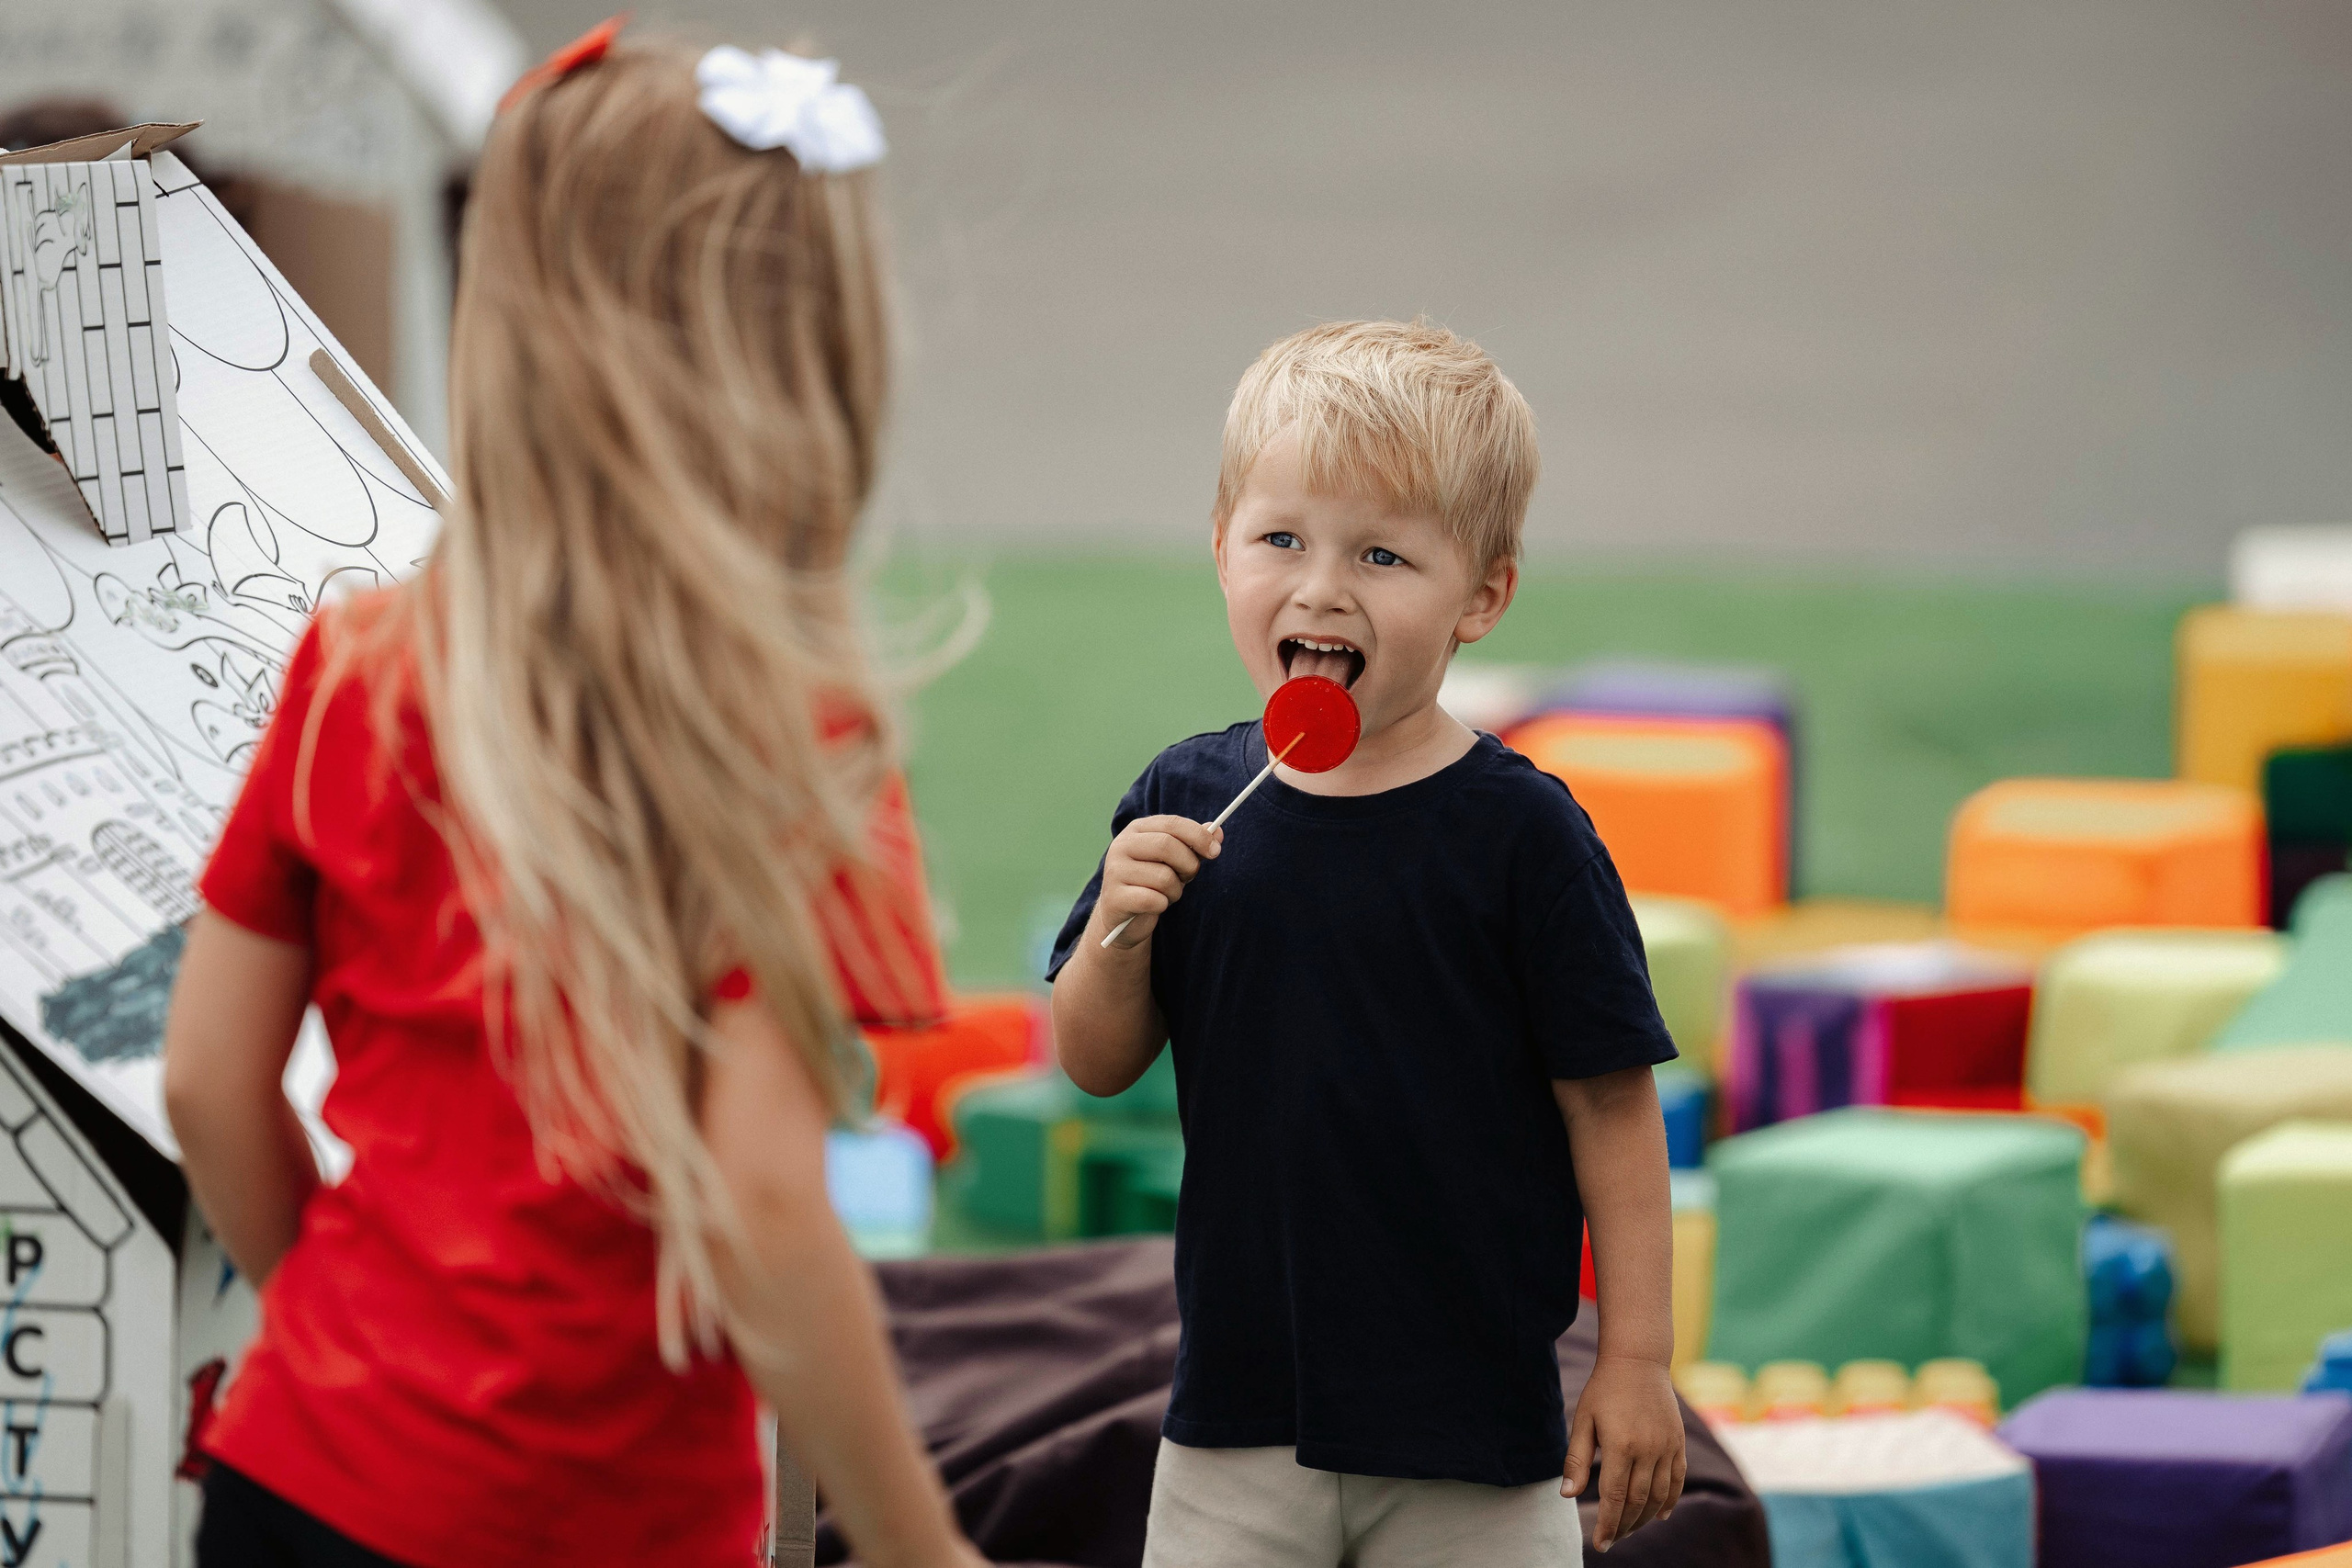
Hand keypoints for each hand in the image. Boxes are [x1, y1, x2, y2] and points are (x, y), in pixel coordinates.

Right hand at [1094, 815, 1220, 948]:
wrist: (1123, 915)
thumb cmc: (1152, 882)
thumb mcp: (1174, 860)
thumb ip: (1193, 844)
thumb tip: (1218, 832)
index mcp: (1137, 829)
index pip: (1172, 823)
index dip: (1198, 836)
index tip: (1216, 851)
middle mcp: (1121, 845)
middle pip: (1167, 846)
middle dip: (1188, 865)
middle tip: (1188, 877)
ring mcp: (1115, 871)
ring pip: (1164, 877)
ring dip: (1175, 890)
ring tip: (1166, 893)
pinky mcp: (1115, 897)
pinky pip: (1154, 900)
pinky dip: (1162, 905)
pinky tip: (1153, 905)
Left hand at [1563, 1354, 1684, 1551]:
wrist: (1639, 1361)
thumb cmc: (1604, 1389)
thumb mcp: (1584, 1420)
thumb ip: (1577, 1459)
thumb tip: (1567, 1495)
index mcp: (1621, 1445)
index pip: (1615, 1498)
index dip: (1608, 1525)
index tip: (1600, 1543)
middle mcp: (1648, 1450)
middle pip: (1637, 1502)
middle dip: (1624, 1526)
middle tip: (1612, 1540)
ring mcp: (1667, 1447)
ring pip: (1659, 1496)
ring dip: (1644, 1519)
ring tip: (1629, 1529)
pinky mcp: (1678, 1443)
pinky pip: (1677, 1480)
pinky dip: (1670, 1501)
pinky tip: (1660, 1515)